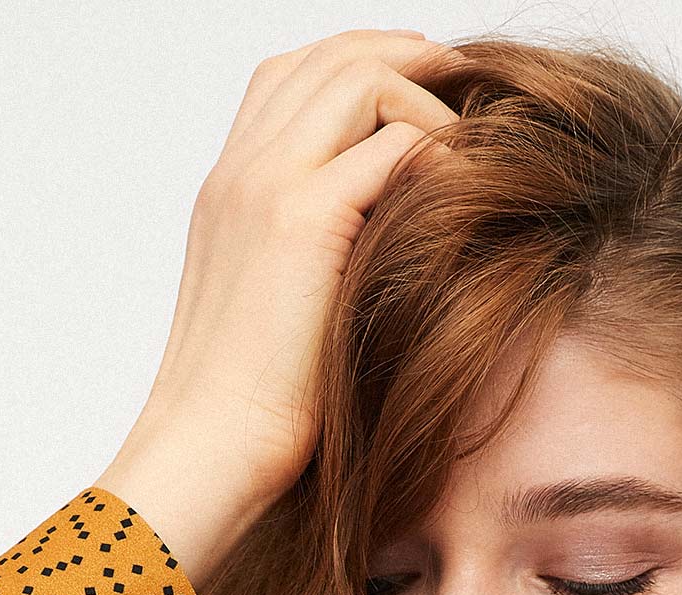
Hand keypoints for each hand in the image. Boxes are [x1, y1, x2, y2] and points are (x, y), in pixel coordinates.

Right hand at [98, 26, 462, 580]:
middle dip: (411, 58)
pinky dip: (437, 154)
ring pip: (359, 78)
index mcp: (229, 188)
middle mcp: (241, 170)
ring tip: (471, 152)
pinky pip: (391, 144)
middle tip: (471, 89)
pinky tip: (463, 196)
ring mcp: (266, 186)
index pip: (291, 75)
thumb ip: (317, 261)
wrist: (209, 451)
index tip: (425, 93)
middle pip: (329, 57)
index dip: (363, 63)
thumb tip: (387, 246)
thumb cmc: (252, 411)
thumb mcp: (281, 314)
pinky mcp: (302, 221)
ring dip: (428, 104)